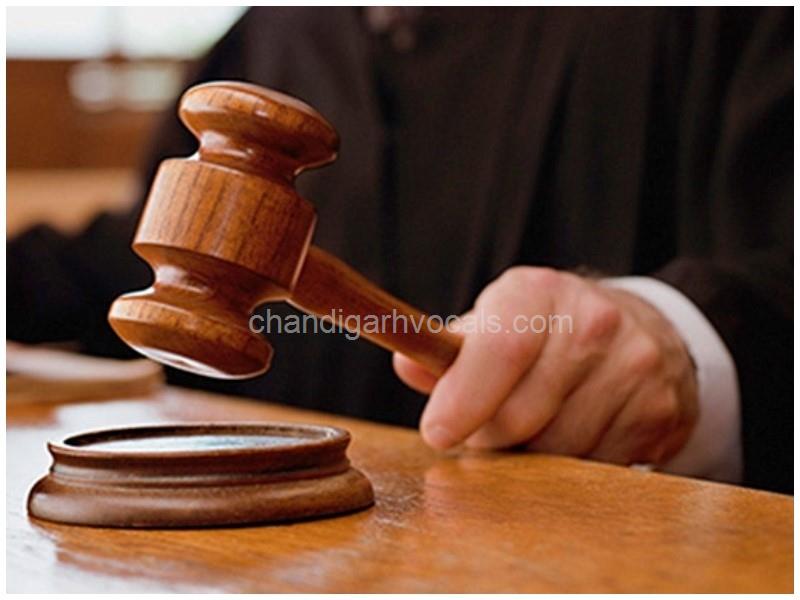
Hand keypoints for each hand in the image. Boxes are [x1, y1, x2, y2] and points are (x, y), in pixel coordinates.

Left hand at [393, 267, 698, 465]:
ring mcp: (632, 366)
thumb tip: (406, 364)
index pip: (501, 348)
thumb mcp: (497, 322)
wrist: (642, 331)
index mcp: (538, 292)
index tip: (437, 432)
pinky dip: (572, 464)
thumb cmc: (547, 333)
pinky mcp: (658, 410)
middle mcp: (592, 322)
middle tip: (487, 428)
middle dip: (491, 435)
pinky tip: (574, 434)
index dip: (464, 398)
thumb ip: (449, 350)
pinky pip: (596, 466)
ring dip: (531, 455)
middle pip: (521, 414)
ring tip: (534, 426)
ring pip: (556, 449)